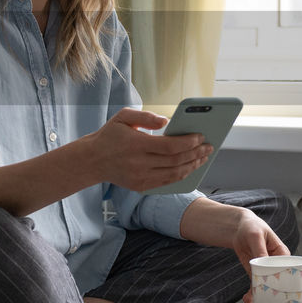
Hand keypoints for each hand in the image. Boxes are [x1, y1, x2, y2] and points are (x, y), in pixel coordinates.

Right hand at [82, 108, 213, 192]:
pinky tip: (190, 166)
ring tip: (203, 157)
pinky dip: (182, 175)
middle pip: (176, 161)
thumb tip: (166, 121)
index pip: (170, 146)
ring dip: (193, 165)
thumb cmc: (110, 135)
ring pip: (175, 174)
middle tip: (209, 146)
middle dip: (196, 153)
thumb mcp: (123, 117)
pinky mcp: (141, 186)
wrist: (92, 160)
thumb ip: (145, 116)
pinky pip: (167, 182)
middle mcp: (139, 164)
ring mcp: (141, 178)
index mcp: (136, 145)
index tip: (200, 136)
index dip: (189, 142)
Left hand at [179, 199, 290, 302]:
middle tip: (265, 297)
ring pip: (266, 284)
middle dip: (272, 291)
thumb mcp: (256, 236)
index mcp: (282, 254)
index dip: (285, 281)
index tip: (279, 290)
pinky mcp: (255, 271)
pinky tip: (248, 298)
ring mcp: (265, 269)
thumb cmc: (252, 227)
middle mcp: (276, 263)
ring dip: (260, 293)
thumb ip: (260, 250)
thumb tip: (263, 263)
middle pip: (277, 280)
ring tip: (252, 299)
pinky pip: (255, 283)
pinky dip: (252, 291)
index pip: (288, 269)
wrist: (238, 228)